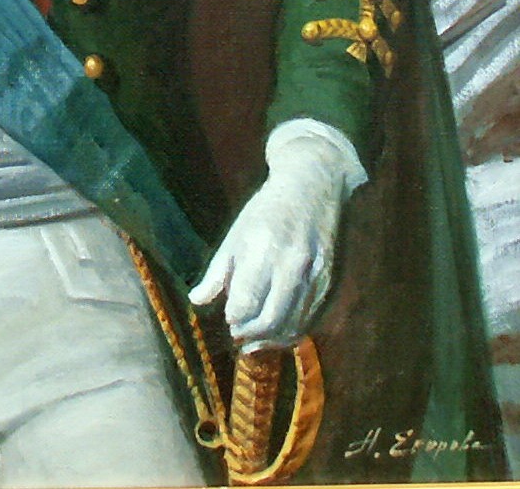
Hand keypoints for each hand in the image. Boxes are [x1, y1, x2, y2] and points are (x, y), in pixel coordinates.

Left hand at [188, 123, 360, 350]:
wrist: (312, 187)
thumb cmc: (266, 210)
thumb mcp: (236, 232)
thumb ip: (217, 271)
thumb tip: (196, 300)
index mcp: (262, 248)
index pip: (246, 301)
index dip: (234, 317)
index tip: (228, 318)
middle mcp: (291, 263)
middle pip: (271, 319)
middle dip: (251, 334)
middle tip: (238, 336)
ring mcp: (315, 274)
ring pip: (294, 324)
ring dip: (272, 340)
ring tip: (254, 340)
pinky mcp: (330, 281)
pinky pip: (312, 319)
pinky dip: (293, 332)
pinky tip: (278, 332)